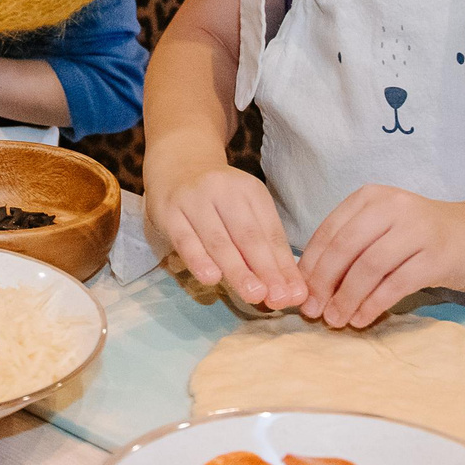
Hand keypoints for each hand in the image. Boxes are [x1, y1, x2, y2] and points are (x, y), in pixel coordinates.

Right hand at [152, 163, 307, 313]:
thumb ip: (264, 246)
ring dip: (238, 270)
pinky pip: (185, 240)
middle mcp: (224, 190)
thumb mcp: (244, 211)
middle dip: (266, 270)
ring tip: (254, 295)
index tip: (296, 294)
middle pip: (248, 236)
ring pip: (219, 240)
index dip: (284, 265)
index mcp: (250, 191)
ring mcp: (194, 200)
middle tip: (279, 299)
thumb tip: (288, 289)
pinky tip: (211, 278)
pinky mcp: (168, 212)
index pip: (271, 232)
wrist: (176, 165)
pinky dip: (199, 260)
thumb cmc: (217, 199)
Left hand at [296, 185, 464, 329]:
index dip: (310, 265)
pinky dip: (373, 305)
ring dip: (347, 298)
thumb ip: (349, 245)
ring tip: (335, 319)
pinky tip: (361, 319)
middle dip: (324, 283)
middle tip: (312, 311)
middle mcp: (392, 208)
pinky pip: (395, 285)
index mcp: (370, 197)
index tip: (298, 292)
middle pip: (345, 249)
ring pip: (368, 268)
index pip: (329, 232)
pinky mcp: (436, 257)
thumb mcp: (381, 227)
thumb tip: (309, 282)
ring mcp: (417, 231)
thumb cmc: (418, 236)